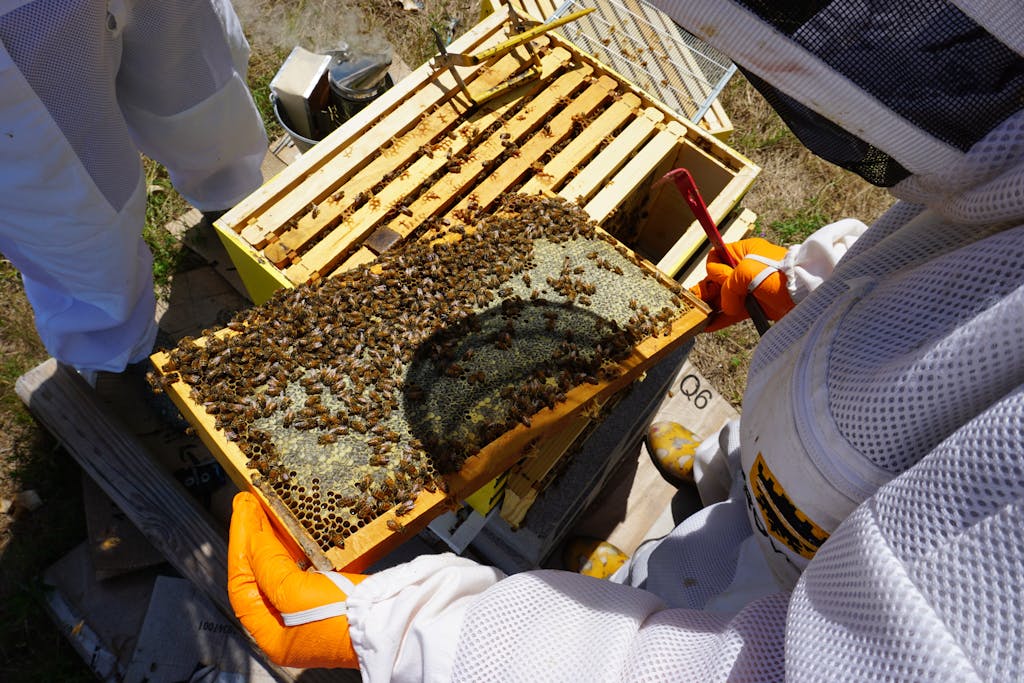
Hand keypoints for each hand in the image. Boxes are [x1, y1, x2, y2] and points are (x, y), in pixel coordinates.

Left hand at [228, 492, 365, 668]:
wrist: (393, 622)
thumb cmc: (341, 619)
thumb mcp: (294, 594)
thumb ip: (268, 567)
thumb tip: (253, 540)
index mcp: (272, 635)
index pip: (243, 584)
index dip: (240, 544)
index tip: (242, 511)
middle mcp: (288, 626)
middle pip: (261, 577)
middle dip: (253, 539)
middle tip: (249, 504)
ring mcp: (311, 612)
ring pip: (283, 570)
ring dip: (273, 540)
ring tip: (266, 509)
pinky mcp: (333, 597)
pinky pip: (306, 569)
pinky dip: (297, 548)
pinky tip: (294, 529)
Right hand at [690, 238, 793, 331]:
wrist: (807, 294)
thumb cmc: (778, 276)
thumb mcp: (746, 271)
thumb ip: (727, 285)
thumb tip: (725, 306)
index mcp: (744, 252)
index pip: (717, 257)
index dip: (713, 269)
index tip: (717, 279)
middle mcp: (745, 269)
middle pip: (717, 280)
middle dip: (704, 291)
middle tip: (689, 304)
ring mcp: (750, 289)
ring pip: (723, 298)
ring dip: (710, 307)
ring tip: (695, 318)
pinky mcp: (756, 307)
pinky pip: (732, 313)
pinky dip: (720, 319)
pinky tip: (706, 327)